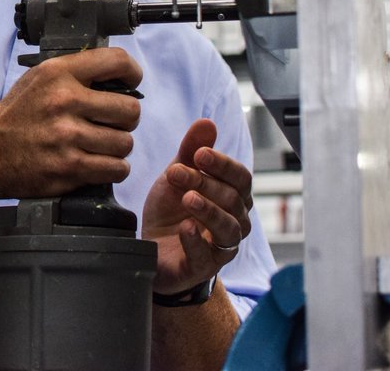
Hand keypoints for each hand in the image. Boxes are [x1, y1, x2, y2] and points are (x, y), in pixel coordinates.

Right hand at [0, 47, 142, 200]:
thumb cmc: (16, 116)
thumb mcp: (38, 79)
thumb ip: (74, 73)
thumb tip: (116, 74)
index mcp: (58, 74)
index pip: (117, 61)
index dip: (133, 73)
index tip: (131, 83)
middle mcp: (64, 101)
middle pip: (130, 110)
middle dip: (126, 119)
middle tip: (111, 123)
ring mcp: (67, 137)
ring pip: (125, 143)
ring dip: (117, 147)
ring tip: (99, 145)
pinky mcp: (69, 168)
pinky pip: (116, 169)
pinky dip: (112, 169)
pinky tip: (97, 163)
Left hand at [141, 119, 252, 294]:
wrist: (149, 247)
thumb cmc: (170, 211)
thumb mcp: (176, 176)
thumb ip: (189, 152)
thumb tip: (206, 122)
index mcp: (231, 197)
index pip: (240, 178)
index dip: (223, 164)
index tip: (199, 153)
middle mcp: (234, 222)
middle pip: (233, 200)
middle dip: (205, 183)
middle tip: (176, 172)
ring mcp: (220, 247)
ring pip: (229, 230)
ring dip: (209, 211)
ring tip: (188, 198)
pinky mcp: (202, 268)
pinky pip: (207, 257)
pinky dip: (196, 242)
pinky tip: (184, 228)